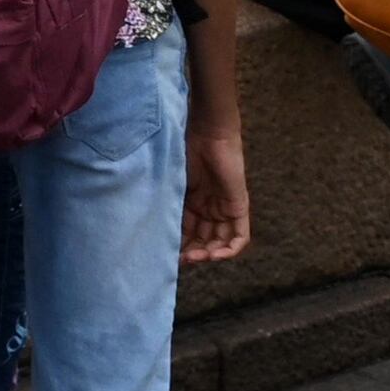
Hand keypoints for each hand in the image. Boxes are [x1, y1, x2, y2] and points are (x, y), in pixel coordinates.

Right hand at [181, 114, 252, 262]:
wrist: (206, 132)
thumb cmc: (183, 149)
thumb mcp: (172, 183)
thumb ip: (167, 204)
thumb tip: (149, 229)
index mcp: (192, 203)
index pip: (187, 233)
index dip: (179, 246)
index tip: (167, 254)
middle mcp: (209, 209)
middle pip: (203, 240)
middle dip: (193, 252)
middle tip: (181, 259)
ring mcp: (224, 208)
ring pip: (220, 242)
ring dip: (208, 254)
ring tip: (195, 257)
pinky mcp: (239, 207)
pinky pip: (239, 237)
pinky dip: (229, 249)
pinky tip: (214, 255)